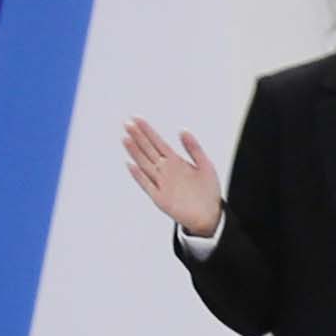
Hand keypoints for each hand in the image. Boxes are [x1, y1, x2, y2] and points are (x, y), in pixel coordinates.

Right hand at [121, 117, 221, 238]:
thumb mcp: (205, 165)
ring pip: (145, 164)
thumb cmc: (208, 191)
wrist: (210, 215)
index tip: (137, 119)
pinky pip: (147, 185)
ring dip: (135, 152)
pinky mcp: (159, 198)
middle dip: (138, 137)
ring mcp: (161, 183)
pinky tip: (131, 165)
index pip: (158, 143)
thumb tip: (183, 130)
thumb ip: (194, 148)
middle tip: (127, 123)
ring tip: (126, 139)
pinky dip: (139, 176)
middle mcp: (166, 171)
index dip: (147, 131)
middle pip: (148, 151)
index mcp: (176, 162)